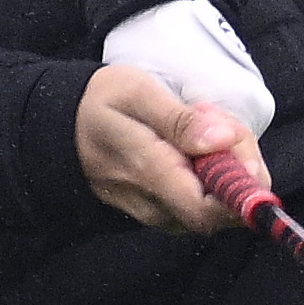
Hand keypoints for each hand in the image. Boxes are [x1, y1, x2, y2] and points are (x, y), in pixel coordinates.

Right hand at [75, 67, 272, 235]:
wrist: (59, 125)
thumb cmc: (99, 103)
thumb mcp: (137, 92)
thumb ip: (181, 120)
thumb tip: (223, 141)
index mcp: (150, 174)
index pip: (210, 211)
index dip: (244, 192)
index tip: (243, 151)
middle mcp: (155, 204)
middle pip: (222, 207)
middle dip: (238, 166)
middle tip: (217, 122)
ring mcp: (157, 212)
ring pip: (214, 204)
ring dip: (224, 166)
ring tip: (198, 128)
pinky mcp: (159, 210)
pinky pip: (199, 201)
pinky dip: (209, 173)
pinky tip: (190, 146)